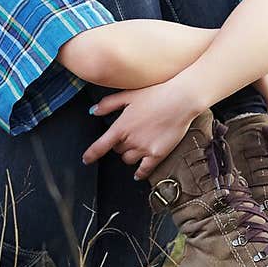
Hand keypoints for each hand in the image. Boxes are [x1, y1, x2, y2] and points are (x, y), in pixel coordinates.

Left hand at [82, 78, 198, 181]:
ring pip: (128, 160)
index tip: (86, 160)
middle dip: (120, 144)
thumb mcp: (129, 94)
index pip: (100, 146)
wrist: (181, 99)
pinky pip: (144, 170)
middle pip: (117, 150)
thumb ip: (109, 104)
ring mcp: (144, 148)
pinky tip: (138, 173)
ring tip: (136, 145)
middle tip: (129, 134)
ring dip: (129, 154)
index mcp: (121, 126)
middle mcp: (130, 140)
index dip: (91, 154)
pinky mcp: (158, 154)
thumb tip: (93, 111)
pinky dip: (140, 173)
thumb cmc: (156, 93)